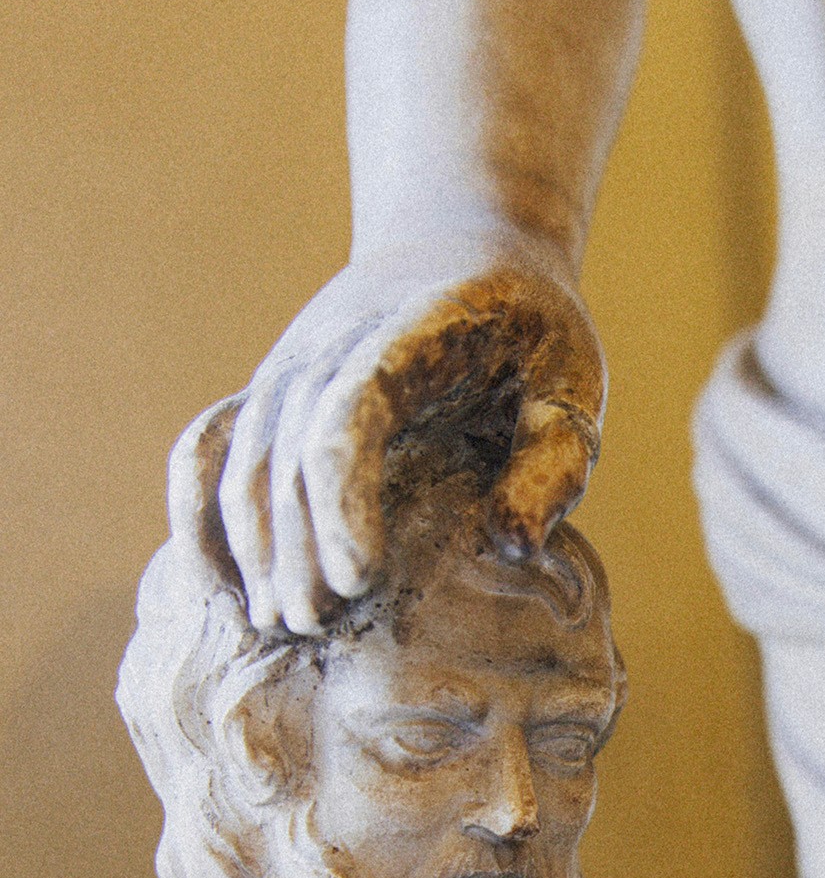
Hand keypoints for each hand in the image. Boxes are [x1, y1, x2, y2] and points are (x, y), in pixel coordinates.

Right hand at [213, 233, 605, 631]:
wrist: (461, 250)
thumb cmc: (527, 331)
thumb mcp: (571, 380)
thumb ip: (556, 459)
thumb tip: (516, 547)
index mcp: (412, 335)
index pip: (348, 411)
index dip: (341, 497)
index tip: (356, 577)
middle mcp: (330, 350)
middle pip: (288, 453)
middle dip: (296, 546)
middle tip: (321, 627)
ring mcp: (287, 372)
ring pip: (244, 461)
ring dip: (254, 547)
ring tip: (286, 623)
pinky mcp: (266, 396)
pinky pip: (206, 450)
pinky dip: (200, 516)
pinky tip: (223, 589)